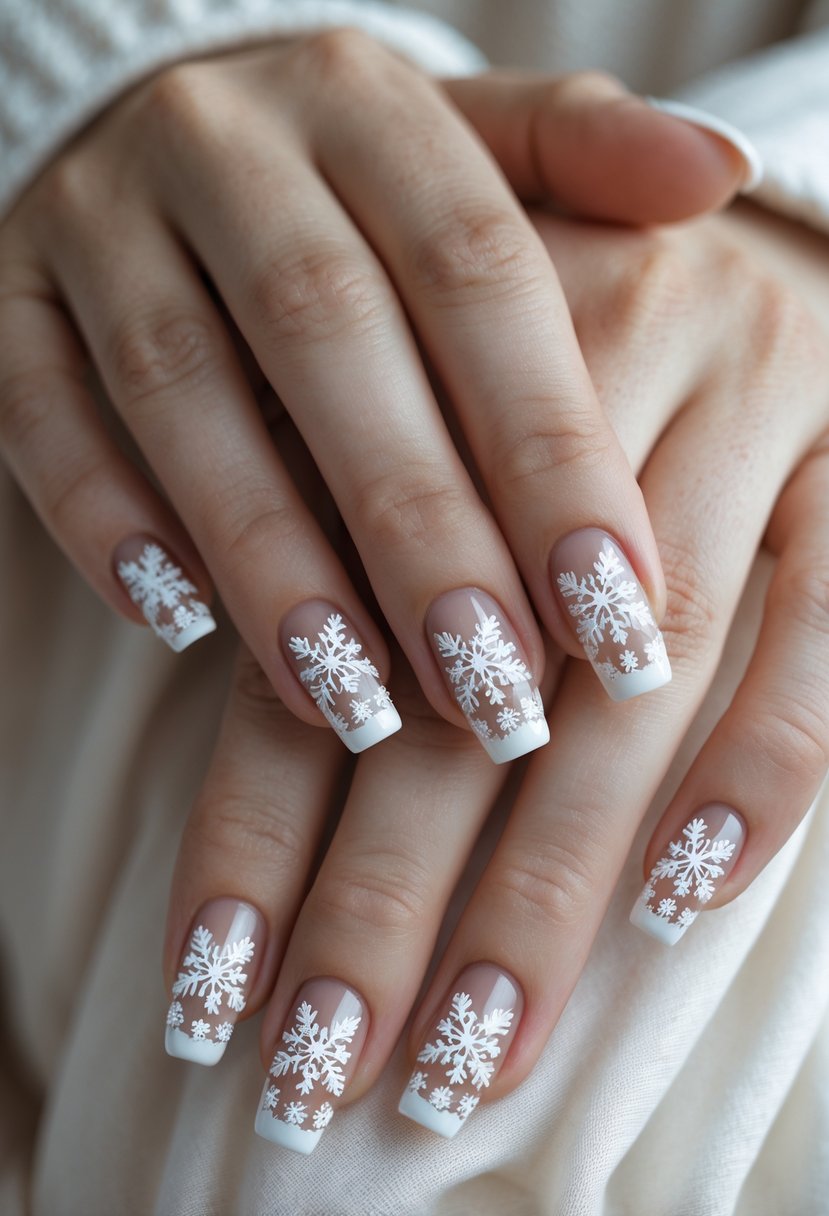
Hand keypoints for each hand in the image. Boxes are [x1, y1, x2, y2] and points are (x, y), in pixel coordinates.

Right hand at [0, 37, 749, 762]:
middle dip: (419, 532)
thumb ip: (583, 162)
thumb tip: (728, 172)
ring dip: (270, 558)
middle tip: (494, 694)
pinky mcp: (9, 293)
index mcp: (368, 105)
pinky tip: (177, 626)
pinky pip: (39, 409)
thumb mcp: (468, 144)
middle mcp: (230, 145)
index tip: (618, 609)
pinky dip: (104, 520)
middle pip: (332, 340)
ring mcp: (102, 217)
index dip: (550, 446)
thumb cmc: (349, 177)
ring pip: (182, 391)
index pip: (479, 275)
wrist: (154, 115)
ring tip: (353, 701)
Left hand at [161, 199, 828, 1148]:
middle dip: (383, 895)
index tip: (214, 992)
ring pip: (628, 687)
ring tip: (472, 1048)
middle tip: (328, 1072)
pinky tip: (682, 899)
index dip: (256, 826)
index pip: (314, 637)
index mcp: (420, 372)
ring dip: (547, 881)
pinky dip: (760, 762)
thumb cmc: (549, 336)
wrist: (738, 217)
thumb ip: (354, 537)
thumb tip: (289, 728)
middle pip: (455, 690)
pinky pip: (822, 622)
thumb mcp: (428, 400)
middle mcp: (571, 381)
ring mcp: (736, 407)